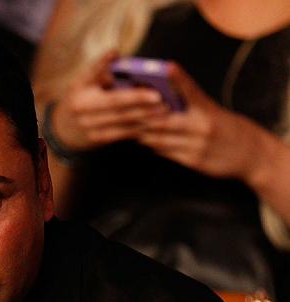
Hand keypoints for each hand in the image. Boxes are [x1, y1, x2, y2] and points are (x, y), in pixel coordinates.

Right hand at [45, 51, 169, 153]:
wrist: (62, 129)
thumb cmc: (77, 96)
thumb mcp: (82, 80)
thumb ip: (99, 67)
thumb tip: (115, 51)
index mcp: (83, 100)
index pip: (113, 98)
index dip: (135, 96)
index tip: (155, 92)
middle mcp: (87, 118)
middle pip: (122, 113)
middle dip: (146, 108)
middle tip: (167, 102)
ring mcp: (93, 133)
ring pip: (125, 126)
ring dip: (147, 119)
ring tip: (165, 112)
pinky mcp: (100, 141)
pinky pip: (123, 135)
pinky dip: (139, 128)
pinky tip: (154, 123)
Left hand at [136, 62, 264, 179]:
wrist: (250, 153)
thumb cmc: (228, 128)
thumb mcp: (214, 111)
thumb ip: (191, 104)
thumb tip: (162, 99)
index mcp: (207, 108)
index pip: (190, 89)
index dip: (178, 78)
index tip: (167, 66)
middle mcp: (202, 125)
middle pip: (165, 119)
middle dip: (144, 115)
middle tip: (126, 108)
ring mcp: (197, 144)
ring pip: (161, 138)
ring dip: (143, 132)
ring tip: (128, 126)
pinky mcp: (193, 160)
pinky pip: (167, 153)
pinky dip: (154, 145)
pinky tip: (144, 141)